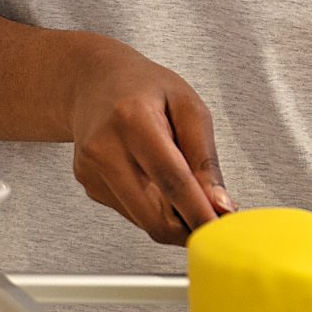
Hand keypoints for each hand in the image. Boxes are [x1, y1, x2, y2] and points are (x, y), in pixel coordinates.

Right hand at [62, 36, 233, 245]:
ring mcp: (90, 170)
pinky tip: (155, 180)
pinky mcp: (88, 185)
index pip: (172, 181)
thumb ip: (205, 158)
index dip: (200, 213)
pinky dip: (153, 208)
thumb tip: (220, 206)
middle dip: (188, 228)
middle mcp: (104, 148)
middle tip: (214, 222)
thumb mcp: (189, 106)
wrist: (93, 81)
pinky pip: (130, 213)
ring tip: (187, 191)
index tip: (223, 230)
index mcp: (133, 120)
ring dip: (173, 219)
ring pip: (143, 221)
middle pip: (153, 215)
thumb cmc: (146, 88)